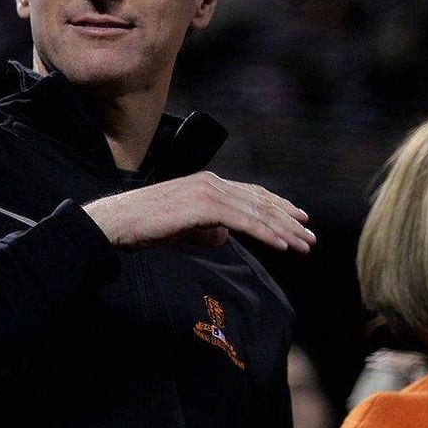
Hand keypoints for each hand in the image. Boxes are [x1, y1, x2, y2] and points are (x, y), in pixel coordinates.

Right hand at [83, 171, 314, 252]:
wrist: (117, 222)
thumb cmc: (145, 226)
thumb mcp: (183, 227)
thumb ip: (206, 229)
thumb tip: (224, 237)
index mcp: (208, 183)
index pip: (252, 194)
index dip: (278, 206)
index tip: (299, 218)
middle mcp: (212, 182)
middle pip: (260, 202)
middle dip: (289, 220)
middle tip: (310, 236)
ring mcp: (209, 191)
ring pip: (257, 212)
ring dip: (285, 230)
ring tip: (304, 244)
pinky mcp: (204, 206)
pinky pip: (244, 222)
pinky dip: (267, 233)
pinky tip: (283, 245)